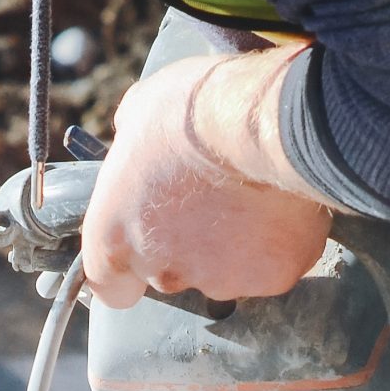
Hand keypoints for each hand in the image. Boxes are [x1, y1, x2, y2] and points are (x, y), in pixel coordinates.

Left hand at [81, 51, 333, 310]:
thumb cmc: (196, 105)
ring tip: (251, 196)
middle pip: (167, 274)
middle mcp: (159, 268)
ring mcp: (215, 280)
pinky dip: (273, 246)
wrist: (266, 120)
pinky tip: (280, 208)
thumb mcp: (139, 113)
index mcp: (114, 234)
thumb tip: (137, 151)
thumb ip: (130, 152)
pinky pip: (267, 267)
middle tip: (210, 200)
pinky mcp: (265, 280)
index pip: (109, 284)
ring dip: (231, 246)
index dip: (128, 269)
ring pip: (221, 274)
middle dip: (186, 246)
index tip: (145, 249)